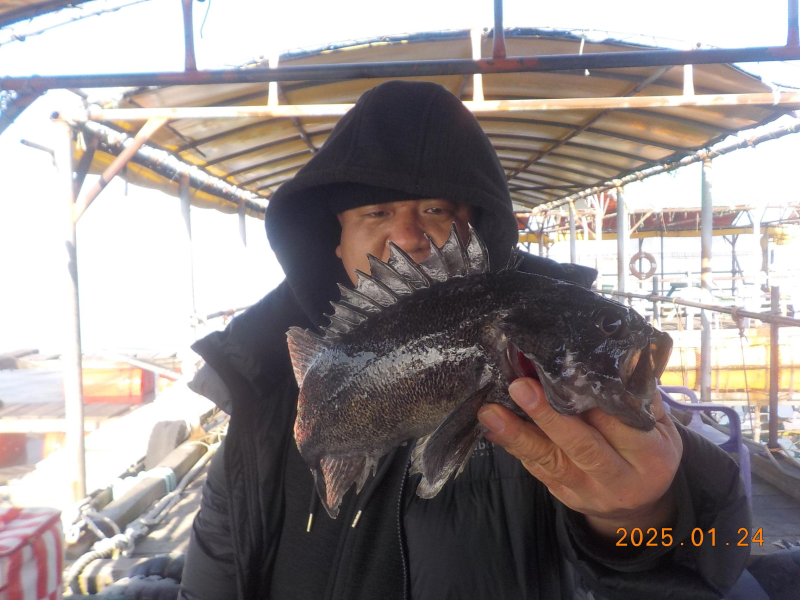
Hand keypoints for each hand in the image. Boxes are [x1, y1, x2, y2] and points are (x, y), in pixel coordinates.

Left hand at [477, 378, 681, 537]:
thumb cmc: (647, 451)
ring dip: (518, 434)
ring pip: (551, 461)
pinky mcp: (565, 497)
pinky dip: (514, 447)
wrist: (640, 507)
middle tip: (519, 387)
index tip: (562, 371)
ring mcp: (590, 492)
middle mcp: (620, 479)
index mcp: (651, 457)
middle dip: (547, 415)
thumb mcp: (660, 427)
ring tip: (491, 412)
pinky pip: (537, 470)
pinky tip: (492, 429)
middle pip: (582, 446)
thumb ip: (638, 399)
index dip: (588, 399)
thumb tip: (604, 359)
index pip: (619, 423)